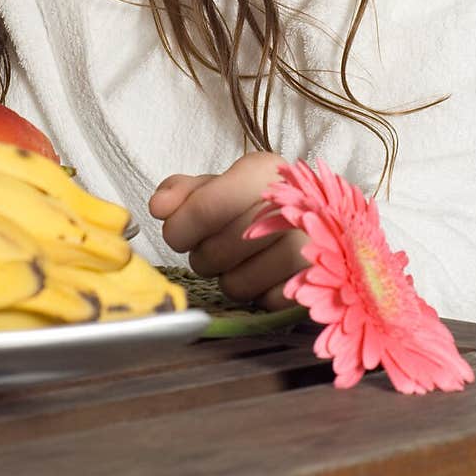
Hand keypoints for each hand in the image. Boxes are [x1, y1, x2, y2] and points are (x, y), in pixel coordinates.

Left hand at [148, 151, 309, 310]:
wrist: (317, 220)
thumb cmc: (256, 202)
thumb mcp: (219, 185)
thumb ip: (182, 192)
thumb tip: (158, 206)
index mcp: (264, 171)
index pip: (206, 208)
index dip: (180, 228)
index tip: (176, 235)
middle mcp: (291, 206)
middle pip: (217, 251)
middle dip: (202, 256)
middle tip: (210, 248)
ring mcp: (309, 248)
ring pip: (237, 284)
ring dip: (227, 278)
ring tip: (238, 261)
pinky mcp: (314, 284)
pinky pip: (262, 303)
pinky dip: (255, 295)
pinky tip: (262, 275)